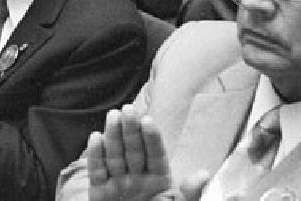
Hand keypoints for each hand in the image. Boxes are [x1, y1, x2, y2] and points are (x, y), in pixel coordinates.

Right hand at [87, 105, 210, 200]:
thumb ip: (188, 194)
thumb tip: (205, 175)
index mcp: (158, 180)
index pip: (155, 155)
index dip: (152, 138)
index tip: (148, 121)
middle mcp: (137, 177)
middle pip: (133, 150)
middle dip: (130, 130)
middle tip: (128, 109)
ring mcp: (117, 183)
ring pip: (115, 156)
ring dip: (113, 135)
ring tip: (113, 116)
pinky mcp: (99, 191)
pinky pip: (97, 171)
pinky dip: (95, 155)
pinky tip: (96, 137)